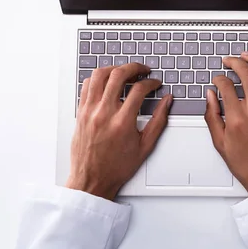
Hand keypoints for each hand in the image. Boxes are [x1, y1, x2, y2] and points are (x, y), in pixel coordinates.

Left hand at [66, 63, 172, 199]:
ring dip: (114, 69)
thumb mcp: (145, 146)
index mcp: (122, 122)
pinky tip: (107, 82)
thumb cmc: (117, 167)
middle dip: (134, 67)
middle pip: (118, 75)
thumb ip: (159, 120)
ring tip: (124, 72)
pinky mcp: (80, 113)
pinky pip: (87, 86)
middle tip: (143, 70)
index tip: (155, 83)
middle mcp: (104, 113)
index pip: (139, 89)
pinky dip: (98, 78)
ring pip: (99, 75)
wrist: (92, 180)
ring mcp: (89, 111)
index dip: (151, 82)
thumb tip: (167, 102)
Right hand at [204, 52, 247, 195]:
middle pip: (246, 74)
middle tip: (229, 61)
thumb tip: (210, 96)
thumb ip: (212, 116)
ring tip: (247, 57)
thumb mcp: (221, 144)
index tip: (217, 79)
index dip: (218, 79)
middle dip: (235, 63)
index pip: (226, 86)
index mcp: (237, 119)